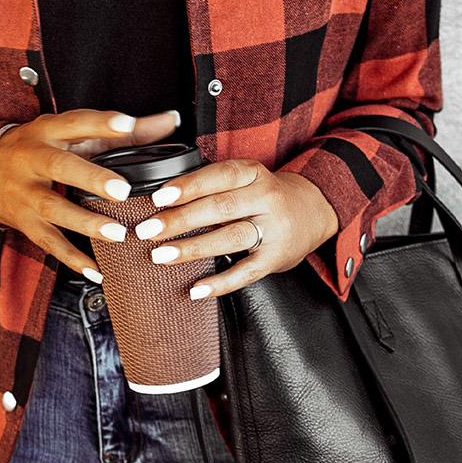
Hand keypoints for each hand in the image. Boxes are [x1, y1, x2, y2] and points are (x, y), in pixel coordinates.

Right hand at [0, 108, 182, 281]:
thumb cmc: (40, 146)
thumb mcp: (74, 132)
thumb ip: (127, 130)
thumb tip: (171, 120)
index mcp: (49, 130)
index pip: (76, 122)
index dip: (101, 123)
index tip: (127, 125)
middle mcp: (33, 159)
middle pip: (61, 166)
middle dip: (91, 178)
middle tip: (122, 189)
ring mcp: (26, 193)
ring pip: (53, 209)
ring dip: (85, 223)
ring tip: (117, 234)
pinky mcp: (23, 222)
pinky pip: (49, 243)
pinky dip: (73, 259)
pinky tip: (97, 273)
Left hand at [131, 158, 338, 298]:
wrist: (314, 210)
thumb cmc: (263, 195)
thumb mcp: (245, 178)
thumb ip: (212, 184)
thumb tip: (161, 199)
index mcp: (254, 173)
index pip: (219, 176)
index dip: (188, 186)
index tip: (158, 198)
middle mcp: (266, 198)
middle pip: (220, 207)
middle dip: (180, 220)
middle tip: (147, 230)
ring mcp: (274, 229)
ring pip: (231, 237)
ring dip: (193, 248)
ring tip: (161, 256)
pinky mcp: (276, 258)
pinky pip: (246, 272)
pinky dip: (220, 283)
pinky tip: (196, 289)